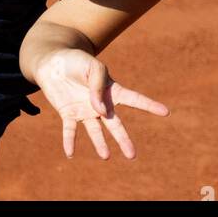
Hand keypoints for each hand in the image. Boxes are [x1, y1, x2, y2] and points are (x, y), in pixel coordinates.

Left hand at [34, 46, 170, 159]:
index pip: (133, 98)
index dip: (149, 105)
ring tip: (105, 156)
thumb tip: (101, 112)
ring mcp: (84, 110)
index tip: (165, 112)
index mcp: (110, 89)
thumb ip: (98, 87)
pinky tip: (70, 153)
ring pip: (95, 131)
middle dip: (123, 139)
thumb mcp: (92, 66)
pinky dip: (69, 141)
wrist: (52, 60)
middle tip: (132, 155)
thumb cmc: (76, 60)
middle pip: (114, 124)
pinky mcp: (68, 113)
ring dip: (100, 144)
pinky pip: (70, 130)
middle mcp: (99, 104)